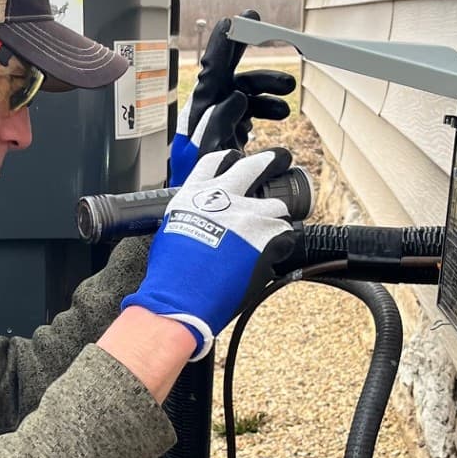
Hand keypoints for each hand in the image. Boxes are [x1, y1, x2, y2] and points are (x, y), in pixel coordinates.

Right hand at [121, 148, 298, 358]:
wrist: (180, 298)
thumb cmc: (169, 274)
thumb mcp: (170, 230)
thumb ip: (191, 217)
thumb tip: (199, 223)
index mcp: (195, 195)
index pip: (215, 162)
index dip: (230, 159)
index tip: (238, 159)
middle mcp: (223, 198)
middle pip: (255, 167)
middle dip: (272, 160)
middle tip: (281, 159)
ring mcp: (248, 216)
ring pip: (278, 207)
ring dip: (277, 220)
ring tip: (272, 236)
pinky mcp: (266, 238)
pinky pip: (287, 237)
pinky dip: (283, 247)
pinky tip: (272, 258)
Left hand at [168, 12, 296, 187]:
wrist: (207, 217)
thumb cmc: (205, 187)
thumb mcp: (211, 157)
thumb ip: (221, 125)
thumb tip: (235, 97)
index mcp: (201, 114)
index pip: (213, 70)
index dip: (225, 43)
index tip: (236, 19)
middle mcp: (208, 113)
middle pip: (229, 72)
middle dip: (248, 51)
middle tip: (261, 26)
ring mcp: (219, 122)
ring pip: (245, 92)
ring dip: (267, 88)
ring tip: (289, 94)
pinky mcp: (231, 134)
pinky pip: (250, 111)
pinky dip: (266, 108)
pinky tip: (281, 113)